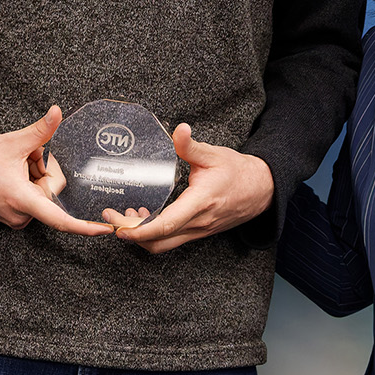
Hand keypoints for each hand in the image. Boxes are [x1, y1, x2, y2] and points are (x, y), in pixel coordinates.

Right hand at [0, 107, 113, 235]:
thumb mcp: (11, 142)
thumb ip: (40, 130)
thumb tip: (58, 112)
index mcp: (21, 200)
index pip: (60, 220)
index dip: (84, 227)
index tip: (105, 230)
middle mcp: (19, 215)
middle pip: (51, 193)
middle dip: (43, 170)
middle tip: (25, 157)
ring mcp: (14, 218)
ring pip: (41, 194)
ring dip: (33, 176)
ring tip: (13, 165)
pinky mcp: (10, 217)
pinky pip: (31, 199)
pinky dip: (26, 182)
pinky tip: (10, 172)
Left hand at [107, 124, 273, 253]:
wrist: (262, 190)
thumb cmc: (238, 171)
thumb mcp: (214, 154)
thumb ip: (190, 145)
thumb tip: (178, 129)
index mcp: (200, 202)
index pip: (167, 225)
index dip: (140, 230)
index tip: (119, 226)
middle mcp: (198, 222)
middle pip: (158, 241)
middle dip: (131, 234)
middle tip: (112, 218)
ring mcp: (199, 231)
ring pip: (164, 245)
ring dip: (142, 236)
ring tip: (127, 217)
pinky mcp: (199, 232)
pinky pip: (172, 241)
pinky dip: (154, 234)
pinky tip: (146, 216)